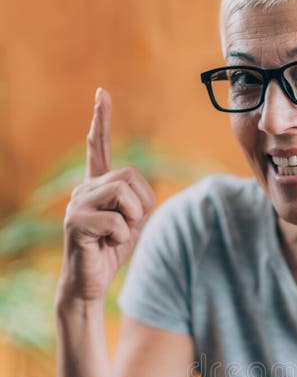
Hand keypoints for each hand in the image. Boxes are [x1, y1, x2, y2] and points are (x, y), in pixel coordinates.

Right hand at [57, 88, 154, 304]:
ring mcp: (76, 204)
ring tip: (117, 234)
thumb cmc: (111, 253)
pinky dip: (123, 238)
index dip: (100, 120)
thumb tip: (138, 191)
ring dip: (132, 219)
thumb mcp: (133, 223)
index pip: (97, 148)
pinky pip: (117, 222)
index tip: (102, 93)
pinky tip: (106, 245)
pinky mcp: (75, 223)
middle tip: (130, 225)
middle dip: (141, 203)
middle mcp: (83, 189)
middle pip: (129, 176)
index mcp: (97, 186)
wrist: (90, 284)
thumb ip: (137, 202)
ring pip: (122, 194)